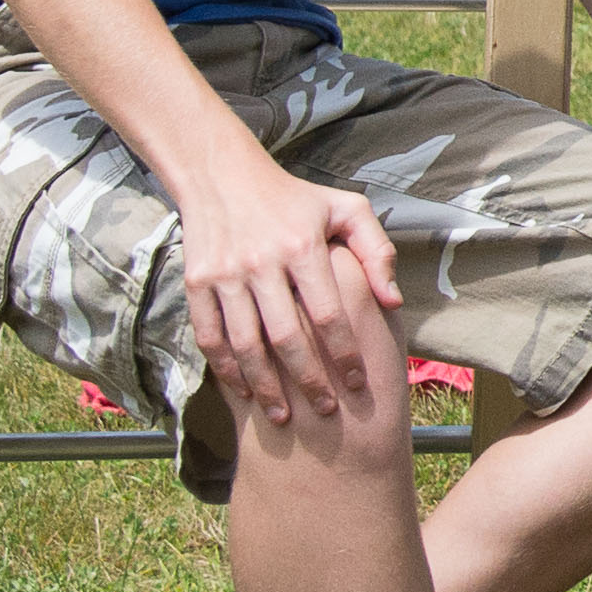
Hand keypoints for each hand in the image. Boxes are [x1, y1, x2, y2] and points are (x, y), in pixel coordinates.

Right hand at [180, 153, 403, 427]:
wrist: (222, 175)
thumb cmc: (295, 197)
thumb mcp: (346, 208)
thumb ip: (376, 250)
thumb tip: (394, 300)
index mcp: (303, 246)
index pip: (329, 313)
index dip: (346, 354)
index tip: (361, 383)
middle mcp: (262, 263)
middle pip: (287, 338)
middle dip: (309, 381)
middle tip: (327, 412)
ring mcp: (225, 274)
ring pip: (245, 345)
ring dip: (265, 386)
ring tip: (284, 416)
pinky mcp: (197, 282)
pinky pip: (209, 335)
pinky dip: (225, 368)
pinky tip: (243, 391)